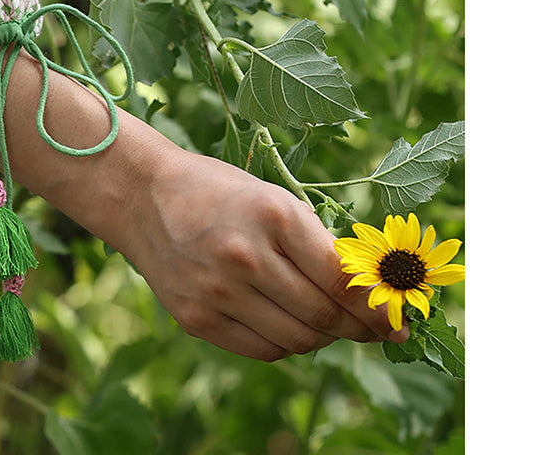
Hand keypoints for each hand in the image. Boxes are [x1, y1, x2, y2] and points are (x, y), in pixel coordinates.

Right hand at [113, 148, 408, 360]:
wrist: (144, 196)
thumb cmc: (219, 192)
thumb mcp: (273, 199)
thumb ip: (317, 244)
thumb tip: (368, 293)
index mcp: (272, 215)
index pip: (341, 279)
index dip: (378, 306)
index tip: (399, 321)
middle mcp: (245, 255)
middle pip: (324, 315)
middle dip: (360, 328)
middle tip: (375, 331)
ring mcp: (217, 291)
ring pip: (298, 340)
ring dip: (323, 337)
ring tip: (327, 323)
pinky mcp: (196, 318)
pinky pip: (262, 350)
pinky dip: (286, 344)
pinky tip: (288, 326)